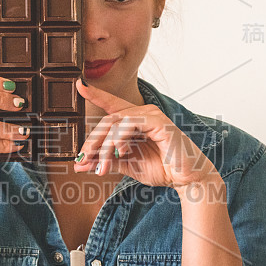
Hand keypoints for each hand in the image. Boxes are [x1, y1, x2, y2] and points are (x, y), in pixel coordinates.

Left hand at [73, 79, 218, 191]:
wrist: (186, 179)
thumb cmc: (162, 169)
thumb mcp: (127, 165)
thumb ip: (105, 161)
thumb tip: (79, 164)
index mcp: (136, 121)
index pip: (112, 106)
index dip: (96, 95)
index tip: (79, 85)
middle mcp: (143, 114)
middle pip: (108, 120)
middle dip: (92, 141)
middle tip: (83, 159)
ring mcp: (151, 115)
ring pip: (115, 124)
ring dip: (104, 147)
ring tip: (102, 166)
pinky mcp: (158, 121)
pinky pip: (130, 124)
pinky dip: (119, 140)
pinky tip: (120, 152)